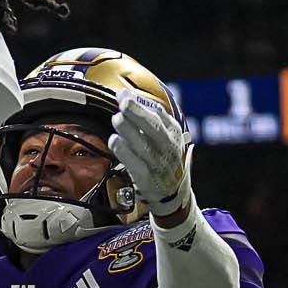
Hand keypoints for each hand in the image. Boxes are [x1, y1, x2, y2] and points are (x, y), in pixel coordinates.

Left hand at [115, 91, 196, 226]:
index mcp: (172, 133)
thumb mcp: (164, 134)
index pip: (158, 115)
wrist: (173, 193)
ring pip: (143, 145)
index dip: (140, 105)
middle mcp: (167, 147)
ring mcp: (157, 164)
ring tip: (117, 119)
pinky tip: (114, 141)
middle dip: (138, 114)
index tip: (123, 95)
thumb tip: (126, 95)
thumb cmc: (163, 157)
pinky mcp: (146, 180)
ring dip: (129, 131)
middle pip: (154, 128)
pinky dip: (125, 153)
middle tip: (123, 103)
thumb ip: (149, 115)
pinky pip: (135, 165)